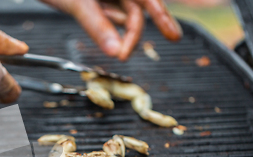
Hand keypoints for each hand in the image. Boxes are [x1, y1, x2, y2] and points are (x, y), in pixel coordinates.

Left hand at [40, 0, 180, 60]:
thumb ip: (99, 27)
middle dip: (130, 33)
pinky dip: (103, 21)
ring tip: (90, 17)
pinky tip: (89, 13)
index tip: (174, 38)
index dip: (164, 17)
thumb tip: (117, 52)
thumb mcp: (78, 3)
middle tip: (123, 56)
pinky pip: (107, 13)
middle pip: (136, 10)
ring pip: (121, 13)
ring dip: (111, 27)